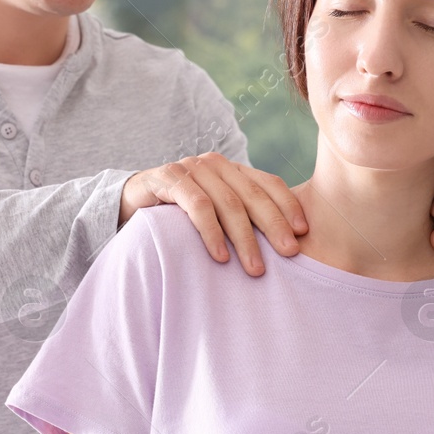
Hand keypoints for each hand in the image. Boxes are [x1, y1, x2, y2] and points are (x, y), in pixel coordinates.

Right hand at [120, 153, 307, 275]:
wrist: (130, 203)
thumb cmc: (179, 214)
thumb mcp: (214, 212)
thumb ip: (241, 218)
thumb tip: (284, 246)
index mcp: (232, 170)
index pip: (268, 183)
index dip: (287, 205)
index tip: (303, 232)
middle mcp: (214, 164)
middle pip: (252, 194)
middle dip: (273, 225)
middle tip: (290, 253)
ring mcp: (190, 169)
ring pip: (227, 203)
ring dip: (244, 238)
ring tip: (256, 269)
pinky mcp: (167, 179)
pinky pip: (196, 205)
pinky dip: (211, 232)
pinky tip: (220, 256)